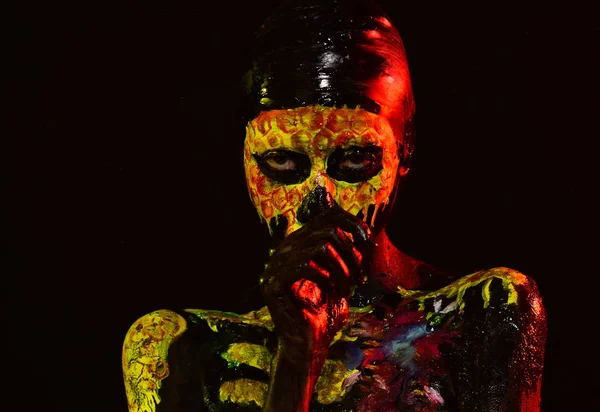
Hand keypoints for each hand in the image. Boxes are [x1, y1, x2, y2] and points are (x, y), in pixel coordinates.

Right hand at [260, 204, 371, 356]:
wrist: (309, 343)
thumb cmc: (326, 310)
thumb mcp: (341, 275)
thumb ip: (347, 251)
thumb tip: (365, 228)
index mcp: (300, 242)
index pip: (328, 215)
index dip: (352, 223)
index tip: (369, 242)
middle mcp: (286, 248)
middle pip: (328, 230)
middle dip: (351, 253)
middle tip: (359, 276)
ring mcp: (276, 264)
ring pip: (320, 246)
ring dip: (342, 268)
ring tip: (347, 287)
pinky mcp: (274, 282)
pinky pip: (305, 265)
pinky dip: (326, 277)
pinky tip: (332, 290)